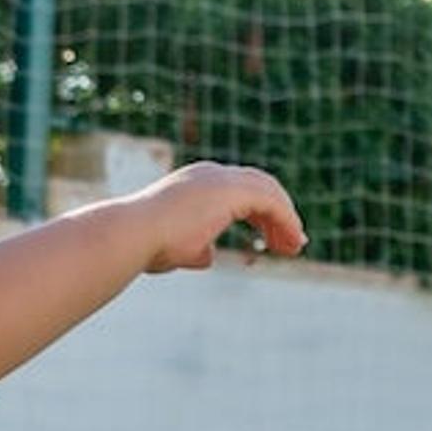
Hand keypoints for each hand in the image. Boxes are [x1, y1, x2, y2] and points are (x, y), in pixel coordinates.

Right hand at [125, 163, 306, 271]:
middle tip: (293, 241)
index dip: (261, 213)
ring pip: (269, 191)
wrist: (135, 235)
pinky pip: (272, 202)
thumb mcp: (179, 249)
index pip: (240, 191)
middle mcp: (211, 174)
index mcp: (198, 183)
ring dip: (286, 219)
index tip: (274, 238)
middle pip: (259, 185)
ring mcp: (221, 178)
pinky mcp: (231, 190)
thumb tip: (210, 256)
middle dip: (278, 213)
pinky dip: (286, 220)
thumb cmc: (149, 245)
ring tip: (295, 246)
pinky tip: (293, 240)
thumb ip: (198, 248)